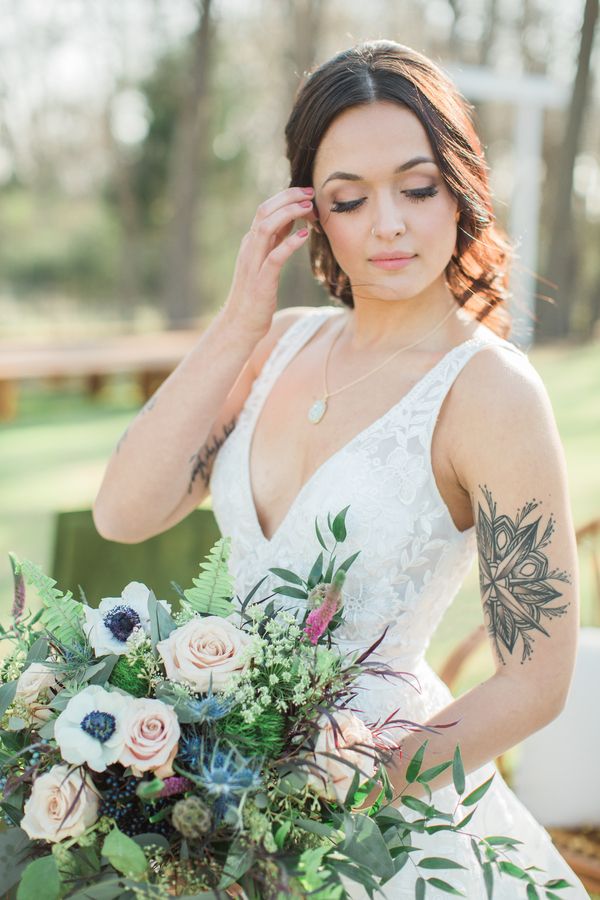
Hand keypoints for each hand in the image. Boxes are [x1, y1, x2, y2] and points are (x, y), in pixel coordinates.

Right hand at [222, 186, 317, 340]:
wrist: (240, 324)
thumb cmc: (256, 295)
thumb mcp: (266, 262)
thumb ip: (275, 242)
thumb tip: (292, 220)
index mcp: (251, 242)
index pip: (265, 208)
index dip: (286, 197)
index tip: (307, 195)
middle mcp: (250, 248)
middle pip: (264, 210)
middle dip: (288, 197)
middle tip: (310, 194)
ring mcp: (253, 263)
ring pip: (266, 227)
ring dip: (289, 214)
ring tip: (309, 209)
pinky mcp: (261, 281)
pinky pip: (275, 256)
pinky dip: (290, 243)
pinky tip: (304, 236)